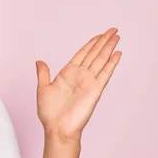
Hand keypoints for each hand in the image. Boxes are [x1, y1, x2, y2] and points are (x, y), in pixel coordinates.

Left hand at [35, 27, 121, 141]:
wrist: (57, 127)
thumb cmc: (49, 112)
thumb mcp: (43, 88)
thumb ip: (43, 74)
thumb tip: (39, 61)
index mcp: (68, 73)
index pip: (82, 54)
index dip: (91, 43)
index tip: (99, 34)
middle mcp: (80, 76)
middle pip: (94, 54)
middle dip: (103, 41)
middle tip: (113, 30)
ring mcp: (89, 82)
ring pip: (101, 60)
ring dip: (109, 48)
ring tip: (117, 37)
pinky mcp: (95, 90)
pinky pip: (105, 74)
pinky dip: (111, 64)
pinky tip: (117, 54)